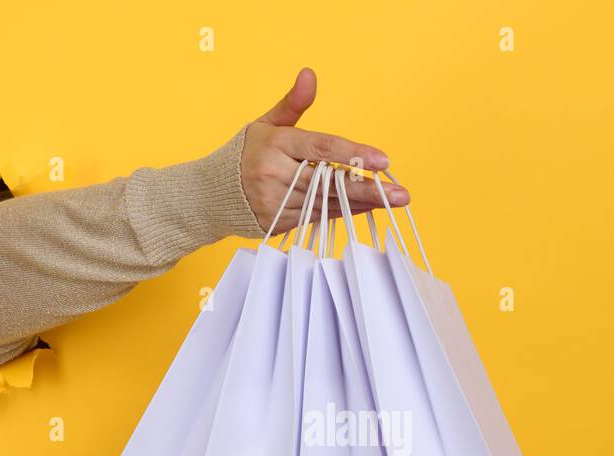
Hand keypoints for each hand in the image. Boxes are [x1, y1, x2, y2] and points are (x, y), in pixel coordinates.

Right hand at [240, 68, 409, 234]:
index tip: (383, 161)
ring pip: (328, 204)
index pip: (321, 149)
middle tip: (401, 194)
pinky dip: (343, 213)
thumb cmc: (247, 154)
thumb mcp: (267, 124)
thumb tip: (310, 73)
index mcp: (275, 144)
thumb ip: (293, 103)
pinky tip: (366, 208)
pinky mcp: (278, 223)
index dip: (353, 154)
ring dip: (362, 203)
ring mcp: (276, 202)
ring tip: (391, 201)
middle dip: (368, 189)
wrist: (212, 194)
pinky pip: (318, 218)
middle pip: (330, 182)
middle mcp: (275, 174)